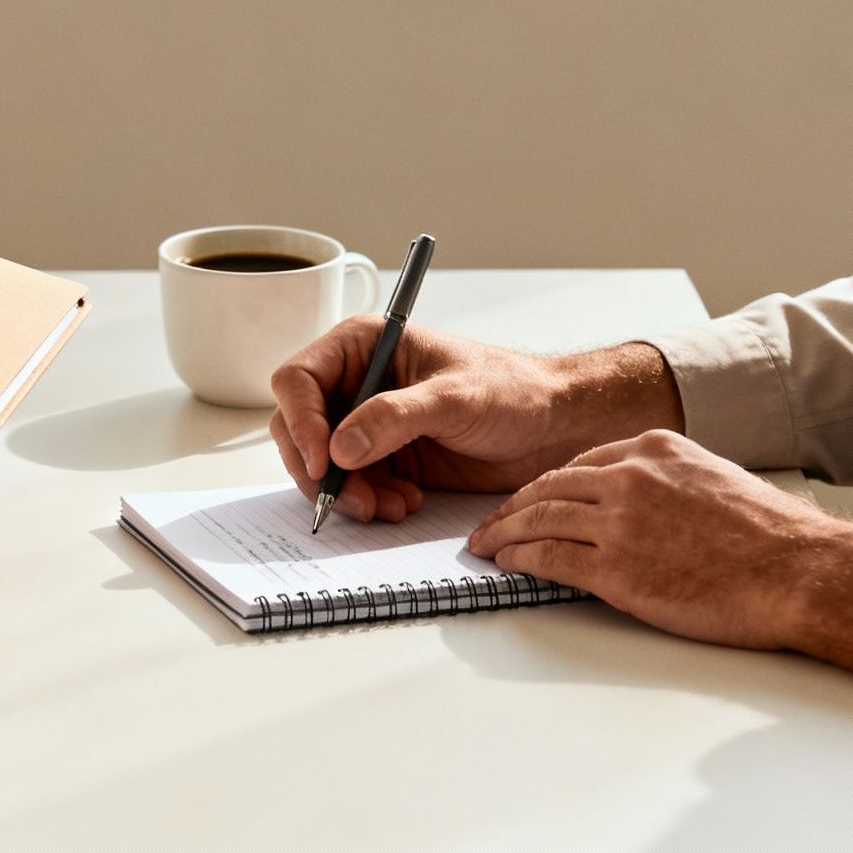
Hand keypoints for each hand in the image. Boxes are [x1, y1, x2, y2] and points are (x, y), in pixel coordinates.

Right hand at [269, 318, 682, 521]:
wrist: (553, 428)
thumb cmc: (513, 391)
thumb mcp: (454, 398)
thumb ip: (395, 417)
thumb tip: (341, 447)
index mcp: (363, 346)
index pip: (299, 379)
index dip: (301, 421)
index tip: (323, 460)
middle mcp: (356, 382)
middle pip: (299, 427)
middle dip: (319, 469)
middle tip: (349, 499)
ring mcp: (367, 422)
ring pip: (321, 463)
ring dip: (346, 492)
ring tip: (387, 506)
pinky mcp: (384, 457)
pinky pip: (352, 485)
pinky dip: (368, 502)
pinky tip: (403, 503)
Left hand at [468, 430, 852, 675]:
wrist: (802, 572)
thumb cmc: (773, 537)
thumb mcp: (715, 480)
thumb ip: (669, 482)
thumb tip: (640, 505)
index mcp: (655, 449)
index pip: (579, 462)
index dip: (545, 485)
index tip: (529, 499)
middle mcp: (630, 478)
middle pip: (548, 488)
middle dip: (511, 506)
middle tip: (490, 522)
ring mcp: (619, 523)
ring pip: (539, 520)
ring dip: (504, 533)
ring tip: (486, 545)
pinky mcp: (616, 569)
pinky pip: (548, 559)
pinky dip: (519, 560)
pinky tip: (508, 564)